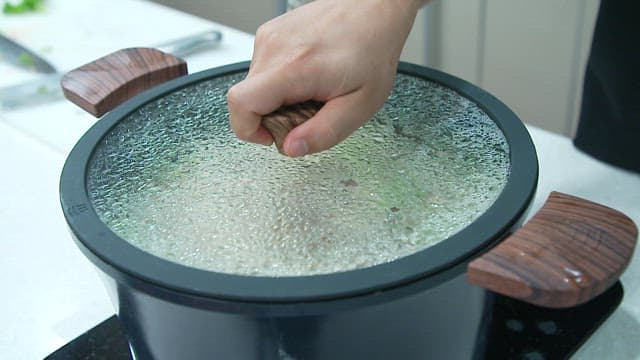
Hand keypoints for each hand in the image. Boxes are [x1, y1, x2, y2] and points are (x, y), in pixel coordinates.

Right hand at [227, 0, 426, 156]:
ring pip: (256, 86)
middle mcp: (275, 47)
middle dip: (274, 117)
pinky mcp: (272, 33)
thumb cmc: (373, 48)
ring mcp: (270, 36)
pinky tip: (309, 77)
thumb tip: (292, 148)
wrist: (375, 9)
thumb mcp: (360, 104)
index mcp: (294, 67)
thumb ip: (324, 133)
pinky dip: (282, 82)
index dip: (250, 130)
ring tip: (313, 92)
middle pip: (249, 99)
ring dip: (280, 99)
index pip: (241, 104)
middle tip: (310, 112)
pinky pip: (264, 70)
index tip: (272, 136)